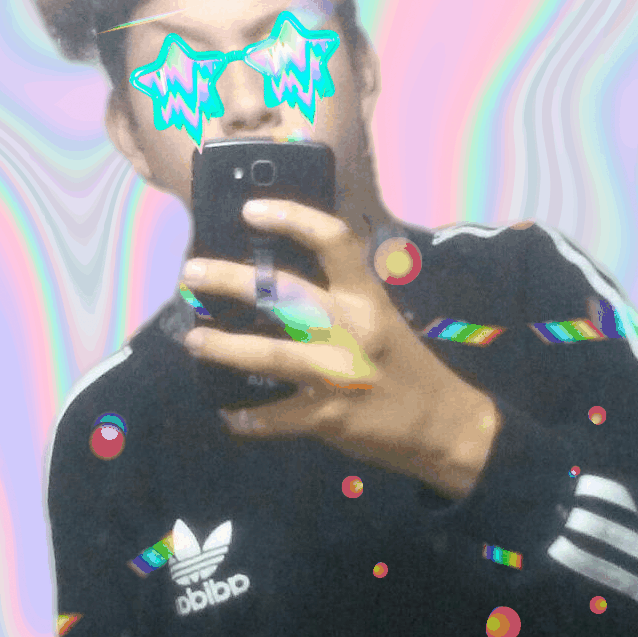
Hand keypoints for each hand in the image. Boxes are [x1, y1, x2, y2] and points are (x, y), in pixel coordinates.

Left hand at [181, 199, 501, 499]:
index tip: (249, 210)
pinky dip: (248, 418)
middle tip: (191, 272)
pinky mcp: (331, 418)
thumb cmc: (407, 366)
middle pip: (284, 293)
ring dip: (223, 347)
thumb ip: (339, 301)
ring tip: (193, 340)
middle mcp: (352, 328)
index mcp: (367, 298)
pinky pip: (276, 417)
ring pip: (269, 355)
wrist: (446, 426)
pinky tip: (229, 417)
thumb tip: (276, 286)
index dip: (291, 218)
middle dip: (231, 279)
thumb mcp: (382, 320)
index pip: (333, 241)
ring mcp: (340, 374)